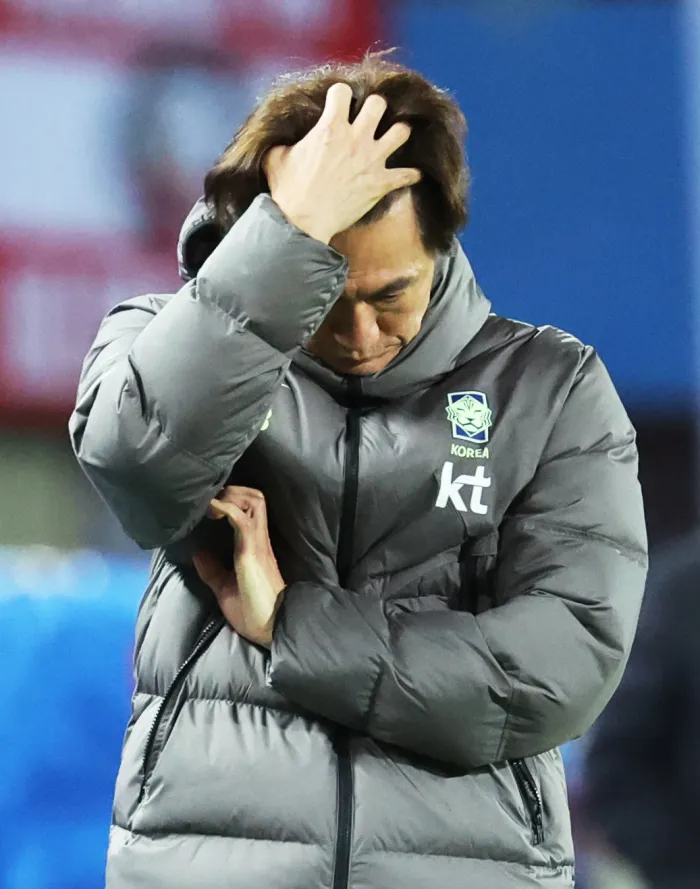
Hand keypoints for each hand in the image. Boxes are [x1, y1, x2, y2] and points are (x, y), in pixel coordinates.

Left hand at [193, 486, 284, 648]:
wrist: (270, 628)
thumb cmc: (251, 612)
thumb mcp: (225, 588)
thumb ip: (213, 570)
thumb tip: (198, 554)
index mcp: (255, 546)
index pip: (251, 509)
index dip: (233, 498)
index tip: (211, 504)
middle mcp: (259, 539)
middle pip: (255, 497)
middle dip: (233, 490)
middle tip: (213, 498)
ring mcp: (257, 543)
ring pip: (253, 501)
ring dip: (231, 495)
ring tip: (212, 504)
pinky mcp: (251, 550)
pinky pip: (242, 519)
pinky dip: (226, 508)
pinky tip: (212, 511)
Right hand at [264, 82, 420, 242]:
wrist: (303, 223)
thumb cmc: (288, 191)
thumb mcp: (276, 157)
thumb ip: (285, 141)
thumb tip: (283, 137)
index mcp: (330, 127)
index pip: (342, 91)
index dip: (340, 96)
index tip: (339, 105)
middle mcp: (355, 138)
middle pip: (379, 103)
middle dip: (375, 108)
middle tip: (370, 119)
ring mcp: (371, 160)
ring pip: (401, 132)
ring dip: (399, 134)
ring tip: (393, 139)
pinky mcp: (381, 184)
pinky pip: (408, 175)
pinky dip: (411, 175)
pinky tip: (412, 174)